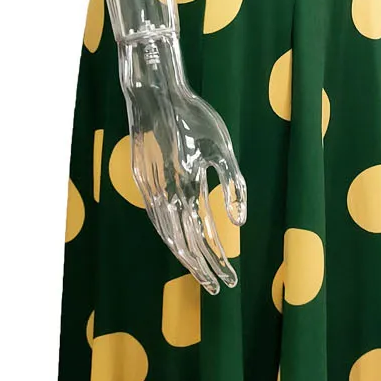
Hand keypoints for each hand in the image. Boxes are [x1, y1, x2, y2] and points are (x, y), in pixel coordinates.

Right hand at [119, 33, 246, 292]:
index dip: (218, 262)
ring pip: (167, 236)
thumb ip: (234, 186)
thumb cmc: (194, 118)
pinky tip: (178, 244)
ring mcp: (149, 191)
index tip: (231, 279)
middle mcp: (166, 195)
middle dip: (203, 268)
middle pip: (185, 245)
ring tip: (201, 272)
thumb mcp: (224, 147)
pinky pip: (156, 220)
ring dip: (185, 257)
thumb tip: (240, 223)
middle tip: (220, 286)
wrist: (153, 94)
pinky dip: (168, 238)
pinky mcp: (140, 183)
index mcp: (189, 188)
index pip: (205, 238)